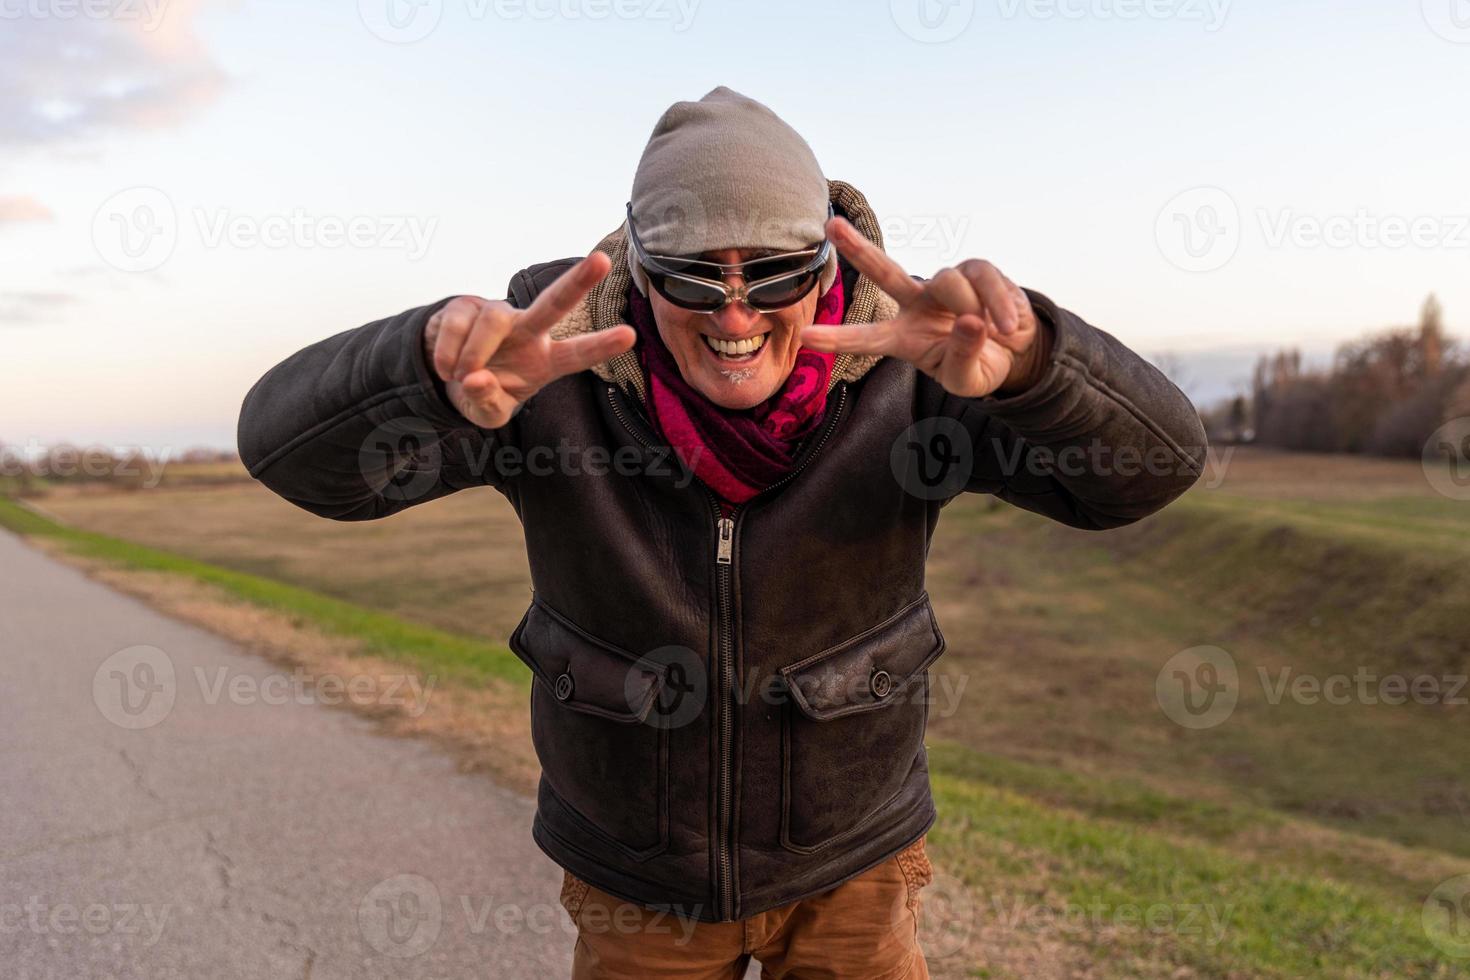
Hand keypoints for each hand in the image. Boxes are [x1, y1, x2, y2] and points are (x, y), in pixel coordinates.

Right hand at [424, 252, 635, 427]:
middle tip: (602, 260)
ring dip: (473, 355)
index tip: (630, 335)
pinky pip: (457, 325)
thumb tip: (476, 378)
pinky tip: (445, 367)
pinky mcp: (467, 305)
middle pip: (554, 303)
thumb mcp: (488, 415)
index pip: (576, 355)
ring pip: (492, 322)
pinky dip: (446, 353)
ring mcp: (499, 315)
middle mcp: (529, 332)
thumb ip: (488, 404)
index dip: (601, 346)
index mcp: (545, 361)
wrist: (444, 376)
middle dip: (578, 281)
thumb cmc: (482, 394)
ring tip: (461, 376)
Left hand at [800, 217, 1047, 397]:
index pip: (867, 338)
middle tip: (830, 225)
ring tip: (1000, 334)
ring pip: (950, 281)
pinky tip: (1009, 325)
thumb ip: (963, 356)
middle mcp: (916, 304)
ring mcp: (943, 285)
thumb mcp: (967, 379)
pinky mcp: (974, 271)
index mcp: (904, 338)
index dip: (838, 338)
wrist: (1015, 354)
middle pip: (884, 272)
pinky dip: (1001, 304)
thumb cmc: (978, 367)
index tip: (805, 337)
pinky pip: (984, 278)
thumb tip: (969, 321)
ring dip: (977, 308)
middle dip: (858, 248)